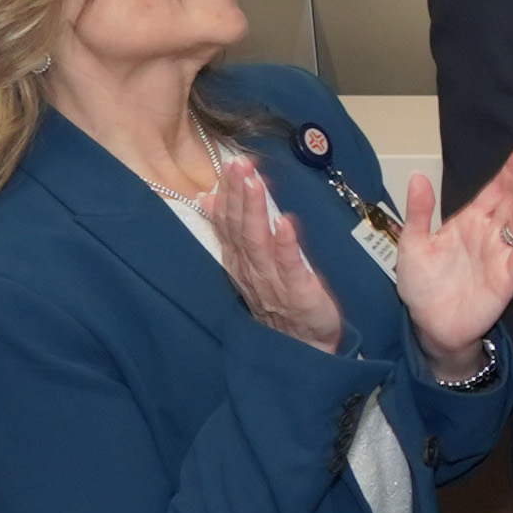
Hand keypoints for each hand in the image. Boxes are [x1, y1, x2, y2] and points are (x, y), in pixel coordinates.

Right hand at [202, 157, 346, 349]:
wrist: (303, 348)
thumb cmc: (280, 305)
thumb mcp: (252, 266)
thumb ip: (234, 233)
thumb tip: (209, 198)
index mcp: (240, 262)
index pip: (227, 222)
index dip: (228, 193)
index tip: (229, 164)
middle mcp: (250, 270)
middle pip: (239, 227)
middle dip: (237, 194)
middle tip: (239, 164)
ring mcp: (271, 282)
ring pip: (258, 242)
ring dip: (254, 210)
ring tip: (254, 182)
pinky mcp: (298, 293)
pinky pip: (289, 265)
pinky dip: (285, 243)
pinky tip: (284, 221)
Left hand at [392, 143, 512, 374]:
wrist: (429, 325)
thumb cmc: (422, 285)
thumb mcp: (413, 243)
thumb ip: (420, 211)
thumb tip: (418, 175)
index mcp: (470, 221)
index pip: (495, 190)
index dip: (510, 170)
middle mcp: (491, 233)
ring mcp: (501, 254)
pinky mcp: (507, 277)